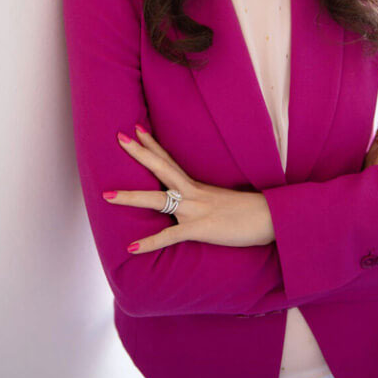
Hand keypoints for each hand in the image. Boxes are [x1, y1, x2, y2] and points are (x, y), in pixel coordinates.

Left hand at [102, 125, 274, 253]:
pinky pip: (170, 237)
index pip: (170, 160)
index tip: (136, 129)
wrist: (271, 218)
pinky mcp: (200, 228)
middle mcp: (193, 193)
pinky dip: (150, 243)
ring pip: (157, 200)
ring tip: (107, 195)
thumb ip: (204, 200)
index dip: (152, 145)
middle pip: (161, 168)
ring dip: (131, 197)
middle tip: (119, 137)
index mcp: (197, 186)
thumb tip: (193, 204)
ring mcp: (195, 209)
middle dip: (138, 153)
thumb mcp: (222, 201)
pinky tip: (131, 248)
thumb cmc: (250, 211)